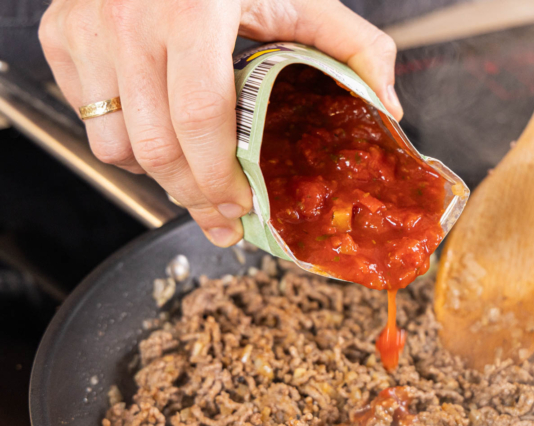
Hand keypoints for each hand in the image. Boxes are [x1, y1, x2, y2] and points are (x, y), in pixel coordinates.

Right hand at [39, 0, 402, 246]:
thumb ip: (355, 45)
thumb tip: (388, 105)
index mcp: (195, 10)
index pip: (200, 121)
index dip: (219, 179)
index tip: (240, 206)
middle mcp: (131, 19)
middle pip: (156, 148)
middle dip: (192, 196)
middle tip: (221, 213)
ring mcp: (89, 27)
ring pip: (116, 145)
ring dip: (158, 173)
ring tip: (193, 173)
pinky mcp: (61, 35)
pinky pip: (88, 118)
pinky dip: (123, 139)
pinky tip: (157, 129)